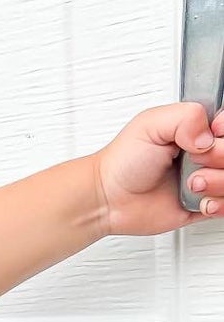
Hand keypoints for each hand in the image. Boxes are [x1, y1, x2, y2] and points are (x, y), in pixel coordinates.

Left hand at [93, 101, 223, 236]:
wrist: (109, 200)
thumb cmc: (122, 163)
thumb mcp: (151, 125)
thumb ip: (186, 116)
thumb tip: (209, 135)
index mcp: (196, 128)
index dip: (223, 131)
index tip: (210, 135)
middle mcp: (205, 152)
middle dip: (220, 157)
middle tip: (195, 162)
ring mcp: (207, 178)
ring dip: (218, 183)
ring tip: (192, 184)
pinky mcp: (205, 204)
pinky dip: (218, 205)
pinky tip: (200, 201)